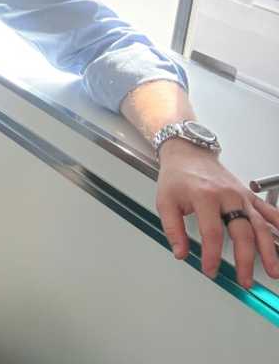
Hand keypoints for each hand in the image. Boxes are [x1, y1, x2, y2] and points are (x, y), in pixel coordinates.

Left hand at [156, 139, 278, 287]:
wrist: (189, 153)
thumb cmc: (177, 176)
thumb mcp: (165, 201)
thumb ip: (172, 228)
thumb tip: (180, 252)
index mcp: (204, 196)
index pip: (212, 232)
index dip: (212, 255)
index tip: (210, 270)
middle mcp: (227, 196)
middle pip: (242, 231)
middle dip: (245, 259)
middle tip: (244, 279)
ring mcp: (242, 195)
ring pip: (260, 225)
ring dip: (269, 249)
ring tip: (274, 270)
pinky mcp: (249, 195)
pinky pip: (269, 210)